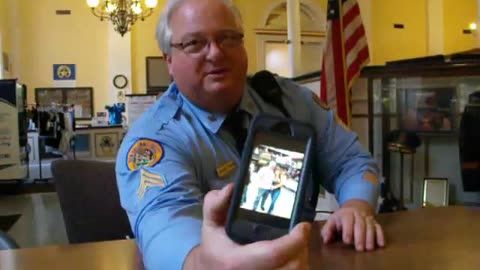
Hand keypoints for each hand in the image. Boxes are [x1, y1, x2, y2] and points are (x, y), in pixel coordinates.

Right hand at [184, 184, 310, 269]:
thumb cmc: (215, 249)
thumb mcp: (210, 225)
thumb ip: (215, 204)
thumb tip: (231, 188)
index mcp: (238, 262)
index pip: (274, 253)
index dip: (294, 240)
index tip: (303, 225)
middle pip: (292, 265)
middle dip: (301, 248)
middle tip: (300, 233)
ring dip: (302, 259)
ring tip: (297, 245)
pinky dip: (298, 267)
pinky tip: (292, 257)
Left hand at [320, 199, 385, 251]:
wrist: (354, 206)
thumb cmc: (341, 218)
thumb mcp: (331, 221)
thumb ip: (327, 231)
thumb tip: (326, 241)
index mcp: (346, 214)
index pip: (347, 221)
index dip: (347, 231)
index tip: (347, 241)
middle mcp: (358, 215)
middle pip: (360, 225)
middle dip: (360, 237)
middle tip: (359, 248)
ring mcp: (367, 218)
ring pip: (370, 226)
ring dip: (371, 238)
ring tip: (369, 249)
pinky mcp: (375, 222)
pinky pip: (379, 228)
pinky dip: (380, 235)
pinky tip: (381, 244)